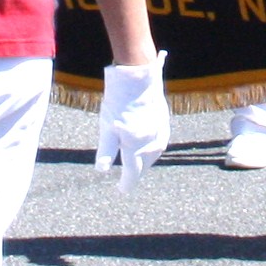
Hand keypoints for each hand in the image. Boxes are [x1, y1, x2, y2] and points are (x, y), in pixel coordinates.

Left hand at [96, 61, 170, 184]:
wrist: (137, 75)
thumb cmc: (118, 101)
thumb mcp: (107, 127)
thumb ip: (105, 150)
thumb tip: (101, 170)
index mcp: (136, 145)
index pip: (132, 172)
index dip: (126, 182)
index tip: (121, 190)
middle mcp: (151, 141)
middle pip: (144, 164)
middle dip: (136, 172)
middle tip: (128, 177)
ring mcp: (160, 130)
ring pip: (154, 153)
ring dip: (146, 160)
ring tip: (139, 162)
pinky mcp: (164, 120)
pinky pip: (160, 140)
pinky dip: (153, 147)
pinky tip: (149, 143)